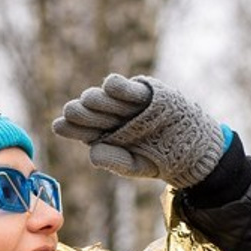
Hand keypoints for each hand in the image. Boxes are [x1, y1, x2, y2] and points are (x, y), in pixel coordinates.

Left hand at [52, 73, 226, 188]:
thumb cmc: (159, 159)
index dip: (71, 128)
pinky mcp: (146, 93)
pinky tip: (111, 85)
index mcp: (105, 135)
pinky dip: (122, 87)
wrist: (191, 149)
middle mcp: (113, 117)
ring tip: (88, 100)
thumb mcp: (136, 165)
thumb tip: (92, 153)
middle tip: (70, 111)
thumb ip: (115, 161)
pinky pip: (133, 89)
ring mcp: (128, 104)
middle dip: (82, 113)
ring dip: (99, 100)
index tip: (58, 126)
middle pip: (93, 114)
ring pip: (109, 100)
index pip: (84, 131)